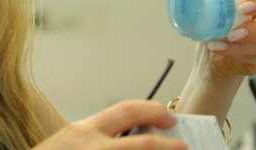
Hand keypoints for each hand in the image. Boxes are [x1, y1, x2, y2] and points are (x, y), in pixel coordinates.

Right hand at [33, 100, 185, 149]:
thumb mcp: (71, 141)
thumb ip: (98, 136)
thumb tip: (135, 134)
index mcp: (85, 131)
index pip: (128, 110)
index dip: (154, 111)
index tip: (170, 118)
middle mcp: (92, 147)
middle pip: (142, 143)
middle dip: (168, 145)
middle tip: (184, 145)